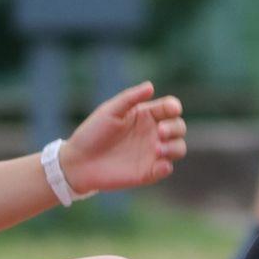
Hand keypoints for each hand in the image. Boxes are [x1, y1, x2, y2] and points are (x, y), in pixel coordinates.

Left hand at [61, 80, 187, 193]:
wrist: (79, 162)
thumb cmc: (92, 133)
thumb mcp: (110, 111)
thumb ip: (130, 98)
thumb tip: (151, 86)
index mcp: (145, 115)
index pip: (169, 108)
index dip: (174, 107)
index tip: (171, 109)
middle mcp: (153, 133)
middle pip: (179, 127)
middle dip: (175, 127)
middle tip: (159, 131)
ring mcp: (152, 153)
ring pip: (178, 148)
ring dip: (175, 146)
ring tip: (158, 148)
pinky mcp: (148, 172)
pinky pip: (166, 169)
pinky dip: (167, 167)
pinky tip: (159, 164)